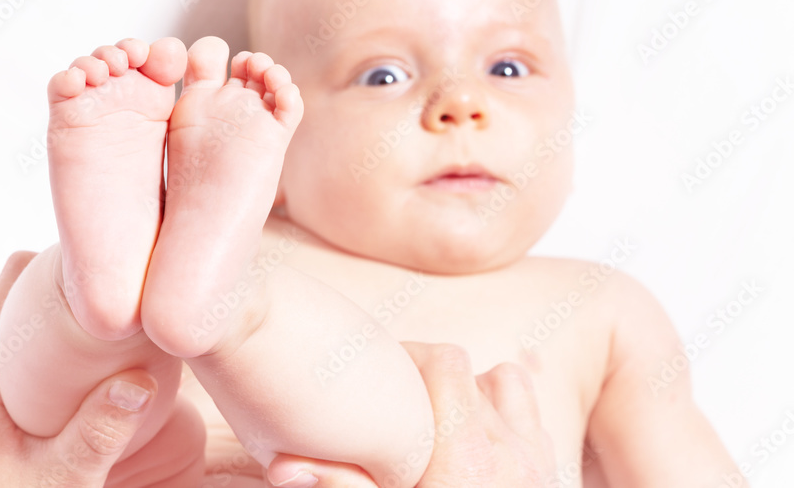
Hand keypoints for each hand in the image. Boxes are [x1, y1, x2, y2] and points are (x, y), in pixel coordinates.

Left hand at [0, 250, 203, 487]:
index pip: (9, 279)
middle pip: (14, 291)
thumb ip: (98, 432)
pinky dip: (47, 344)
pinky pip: (13, 350)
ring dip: (55, 315)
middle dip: (64, 284)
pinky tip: (85, 364)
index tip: (104, 271)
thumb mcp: (61, 482)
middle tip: (117, 294)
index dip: (55, 262)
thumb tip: (142, 378)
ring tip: (107, 322)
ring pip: (13, 319)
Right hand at [267, 343, 555, 487]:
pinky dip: (501, 412)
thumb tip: (281, 466)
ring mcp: (532, 461)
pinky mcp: (547, 474)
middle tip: (392, 403)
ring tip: (433, 417)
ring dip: (468, 388)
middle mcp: (504, 449)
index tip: (377, 377)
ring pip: (500, 384)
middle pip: (463, 371)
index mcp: (461, 457)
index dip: (407, 356)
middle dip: (425, 375)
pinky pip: (528, 416)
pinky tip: (474, 439)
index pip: (443, 360)